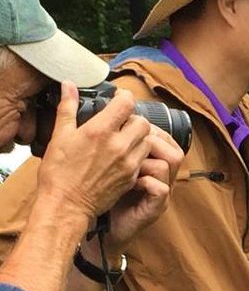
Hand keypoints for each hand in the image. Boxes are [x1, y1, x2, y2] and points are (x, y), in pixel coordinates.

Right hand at [36, 84, 156, 225]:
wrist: (67, 204)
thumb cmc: (59, 172)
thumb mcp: (59, 135)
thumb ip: (68, 108)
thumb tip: (69, 85)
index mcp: (100, 131)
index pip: (127, 103)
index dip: (124, 97)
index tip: (118, 99)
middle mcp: (119, 145)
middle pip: (142, 121)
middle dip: (133, 118)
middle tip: (121, 122)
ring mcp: (128, 162)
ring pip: (147, 140)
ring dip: (138, 136)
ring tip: (123, 138)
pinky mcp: (132, 176)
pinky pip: (144, 158)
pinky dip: (137, 153)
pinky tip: (122, 155)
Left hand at [103, 130, 183, 253]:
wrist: (100, 228)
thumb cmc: (102, 195)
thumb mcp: (109, 165)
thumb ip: (115, 145)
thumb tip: (106, 118)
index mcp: (154, 165)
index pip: (166, 140)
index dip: (151, 131)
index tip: (128, 128)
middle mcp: (163, 178)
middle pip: (173, 150)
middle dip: (149, 142)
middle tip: (127, 145)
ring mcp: (162, 194)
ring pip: (168, 164)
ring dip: (145, 160)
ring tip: (126, 165)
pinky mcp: (156, 208)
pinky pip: (160, 187)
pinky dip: (144, 181)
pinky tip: (128, 183)